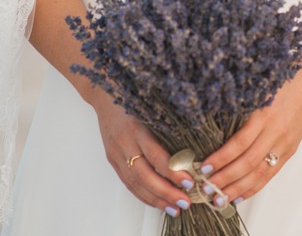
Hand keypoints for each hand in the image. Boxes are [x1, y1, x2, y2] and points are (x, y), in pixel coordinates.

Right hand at [93, 92, 193, 218]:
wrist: (105, 94)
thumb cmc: (135, 96)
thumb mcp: (153, 104)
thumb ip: (169, 122)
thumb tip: (195, 142)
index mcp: (137, 127)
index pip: (156, 155)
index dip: (172, 171)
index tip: (190, 181)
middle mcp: (125, 142)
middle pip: (144, 175)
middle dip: (166, 192)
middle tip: (185, 201)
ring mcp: (116, 153)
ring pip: (135, 183)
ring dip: (155, 199)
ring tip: (174, 208)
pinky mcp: (112, 160)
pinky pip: (128, 183)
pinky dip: (143, 195)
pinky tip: (157, 202)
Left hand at [198, 49, 301, 207]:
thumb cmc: (282, 81)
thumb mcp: (258, 89)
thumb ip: (241, 108)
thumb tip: (213, 128)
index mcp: (265, 114)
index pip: (240, 142)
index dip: (222, 157)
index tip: (204, 166)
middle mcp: (276, 131)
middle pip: (248, 162)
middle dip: (225, 178)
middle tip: (207, 188)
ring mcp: (285, 143)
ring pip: (259, 173)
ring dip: (237, 188)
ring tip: (219, 198)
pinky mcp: (290, 150)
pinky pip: (271, 174)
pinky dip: (254, 187)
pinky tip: (239, 195)